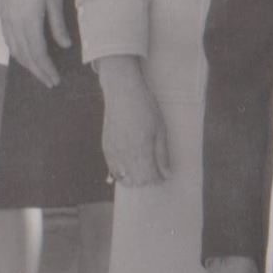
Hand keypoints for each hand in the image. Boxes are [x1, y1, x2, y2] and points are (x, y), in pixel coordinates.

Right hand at [0, 0, 69, 89]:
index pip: (39, 53)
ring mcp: (7, 22)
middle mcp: (16, 26)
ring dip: (28, 65)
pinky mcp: (3, 17)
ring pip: (16, 51)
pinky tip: (23, 56)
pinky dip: (17, 54)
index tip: (55, 79)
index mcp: (30, 22)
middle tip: (49, 82)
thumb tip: (65, 45)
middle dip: (38, 72)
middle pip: (27, 56)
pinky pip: (9, 42)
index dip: (47, 69)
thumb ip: (58, 24)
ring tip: (39, 73)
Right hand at [98, 57, 169, 186]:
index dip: (158, 179)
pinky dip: (120, 173)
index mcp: (141, 149)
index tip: (164, 176)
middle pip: (137, 180)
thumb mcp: (160, 129)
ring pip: (123, 177)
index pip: (150, 176)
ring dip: (134, 179)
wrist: (122, 91)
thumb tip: (167, 174)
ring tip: (142, 173)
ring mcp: (113, 150)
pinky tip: (128, 170)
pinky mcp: (106, 146)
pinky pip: (112, 168)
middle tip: (155, 174)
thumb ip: (162, 154)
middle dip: (148, 181)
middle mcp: (125, 152)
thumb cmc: (145, 107)